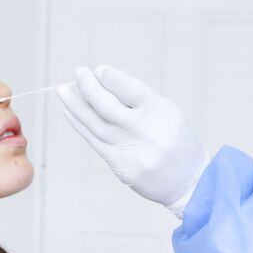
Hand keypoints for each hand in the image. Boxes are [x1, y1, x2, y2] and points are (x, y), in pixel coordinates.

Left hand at [57, 65, 207, 215]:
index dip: (111, 78)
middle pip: (107, 106)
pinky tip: (70, 112)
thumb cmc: (176, 141)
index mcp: (161, 113)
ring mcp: (131, 150)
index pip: (130, 89)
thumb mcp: (169, 113)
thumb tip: (109, 79)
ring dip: (76, 104)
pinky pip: (94, 141)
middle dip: (88, 87)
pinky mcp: (120, 165)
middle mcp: (145, 131)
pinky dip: (80, 124)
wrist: (188, 181)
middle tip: (78, 73)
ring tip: (63, 90)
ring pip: (95, 123)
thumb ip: (140, 98)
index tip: (98, 70)